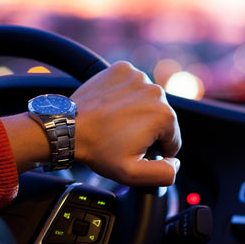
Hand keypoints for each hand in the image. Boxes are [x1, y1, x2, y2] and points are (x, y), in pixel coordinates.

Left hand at [2, 61, 180, 185]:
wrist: (68, 127)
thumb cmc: (98, 150)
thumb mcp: (133, 174)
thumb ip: (164, 173)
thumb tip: (176, 162)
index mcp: (164, 115)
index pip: (173, 139)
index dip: (155, 150)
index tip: (134, 149)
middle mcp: (156, 91)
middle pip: (161, 118)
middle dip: (147, 130)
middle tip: (122, 137)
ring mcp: (138, 76)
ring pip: (147, 101)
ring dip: (137, 111)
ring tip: (116, 122)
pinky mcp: (122, 69)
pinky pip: (133, 85)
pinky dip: (126, 95)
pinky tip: (112, 107)